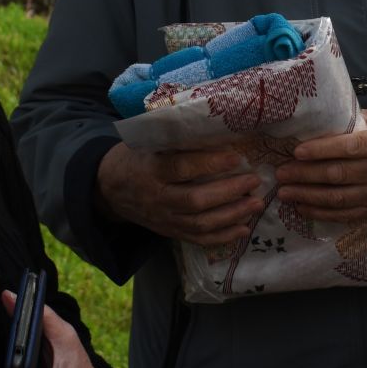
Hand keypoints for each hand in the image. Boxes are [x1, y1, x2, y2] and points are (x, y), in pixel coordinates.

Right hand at [96, 142, 262, 245]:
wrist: (110, 188)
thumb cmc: (136, 157)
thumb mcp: (147, 143)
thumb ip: (174, 139)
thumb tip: (215, 128)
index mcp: (151, 170)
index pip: (182, 168)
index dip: (210, 164)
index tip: (237, 158)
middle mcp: (157, 198)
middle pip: (196, 200)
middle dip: (229, 192)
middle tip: (254, 181)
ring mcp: (163, 219)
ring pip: (200, 223)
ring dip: (232, 215)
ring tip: (256, 204)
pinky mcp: (169, 232)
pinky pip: (198, 239)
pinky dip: (223, 237)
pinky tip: (244, 228)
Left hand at [272, 108, 366, 221]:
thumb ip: (361, 121)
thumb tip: (326, 119)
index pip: (350, 147)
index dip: (322, 150)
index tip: (297, 151)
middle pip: (338, 175)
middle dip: (305, 175)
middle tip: (280, 173)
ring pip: (339, 198)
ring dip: (308, 196)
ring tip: (285, 192)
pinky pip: (347, 214)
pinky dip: (323, 213)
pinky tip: (304, 208)